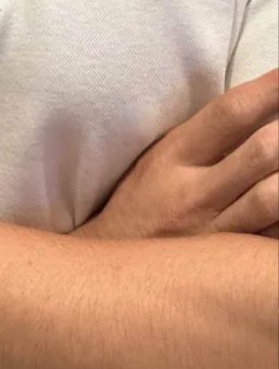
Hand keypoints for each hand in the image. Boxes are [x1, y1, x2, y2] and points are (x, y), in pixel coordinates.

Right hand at [87, 69, 277, 250]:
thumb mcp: (160, 159)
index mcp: (175, 158)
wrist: (107, 280)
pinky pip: (268, 242)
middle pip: (263, 152)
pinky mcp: (225, 269)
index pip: (231, 112)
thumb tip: (260, 102)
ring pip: (274, 199)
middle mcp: (196, 196)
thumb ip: (206, 135)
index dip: (271, 88)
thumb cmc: (141, 208)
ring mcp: (214, 236)